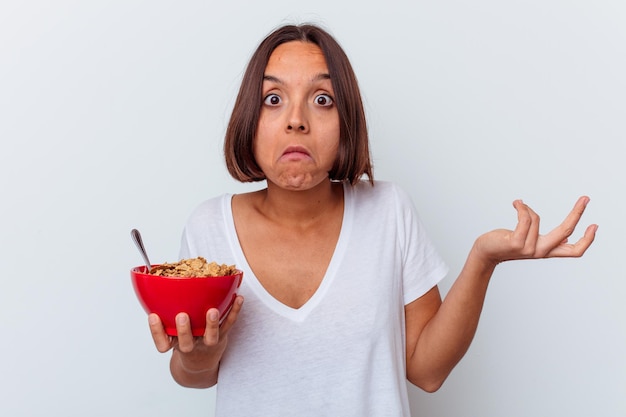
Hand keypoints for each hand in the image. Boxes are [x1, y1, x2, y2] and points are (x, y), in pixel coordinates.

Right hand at [148, 295, 243, 372]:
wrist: (202, 363)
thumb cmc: (184, 339)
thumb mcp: (171, 332)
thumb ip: (165, 315)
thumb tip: (155, 286)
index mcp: (175, 343)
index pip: (162, 343)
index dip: (156, 331)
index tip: (153, 316)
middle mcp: (190, 345)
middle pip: (186, 343)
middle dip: (184, 330)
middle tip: (182, 316)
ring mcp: (208, 342)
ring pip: (211, 337)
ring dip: (212, 324)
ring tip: (212, 311)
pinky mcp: (222, 336)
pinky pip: (230, 324)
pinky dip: (235, 310)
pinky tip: (238, 298)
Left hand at [474, 196, 596, 265]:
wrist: (485, 252)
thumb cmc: (507, 244)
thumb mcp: (530, 242)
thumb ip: (547, 242)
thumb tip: (566, 239)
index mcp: (547, 251)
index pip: (574, 251)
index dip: (587, 239)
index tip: (595, 225)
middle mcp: (540, 252)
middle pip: (566, 233)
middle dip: (577, 213)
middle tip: (585, 198)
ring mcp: (528, 248)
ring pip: (537, 218)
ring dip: (527, 208)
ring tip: (519, 205)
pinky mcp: (516, 243)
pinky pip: (525, 218)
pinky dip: (522, 207)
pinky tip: (516, 203)